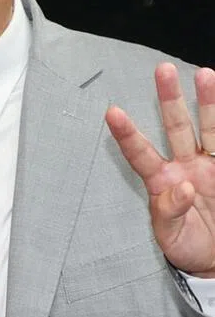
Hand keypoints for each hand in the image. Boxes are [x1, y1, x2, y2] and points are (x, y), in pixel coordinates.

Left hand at [106, 63, 214, 277]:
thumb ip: (171, 212)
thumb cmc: (186, 246)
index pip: (140, 153)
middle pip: (176, 128)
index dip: (127, 134)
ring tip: (206, 74)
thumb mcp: (171, 237)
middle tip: (163, 70)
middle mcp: (185, 167)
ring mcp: (209, 166)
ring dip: (209, 103)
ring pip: (210, 128)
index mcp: (162, 183)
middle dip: (170, 99)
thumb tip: (182, 186)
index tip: (112, 111)